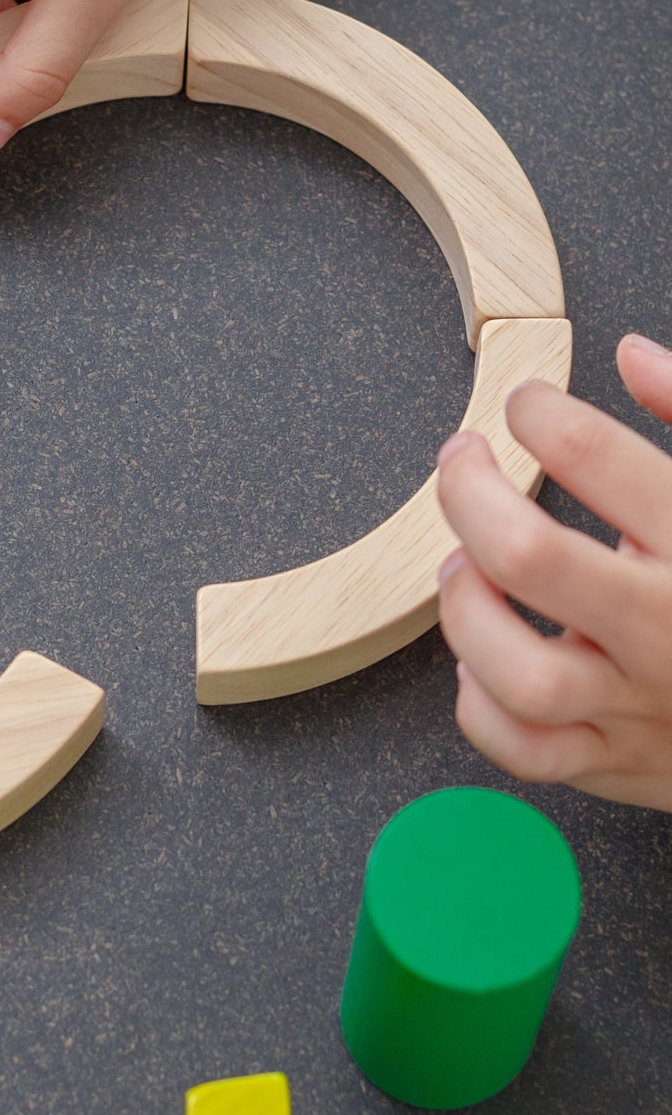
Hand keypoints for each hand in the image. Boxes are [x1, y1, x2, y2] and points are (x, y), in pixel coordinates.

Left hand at [436, 334, 671, 809]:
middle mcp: (671, 628)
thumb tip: (631, 353)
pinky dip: (480, 708)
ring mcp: (642, 703)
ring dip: (467, 614)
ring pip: (522, 674)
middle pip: (531, 558)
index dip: (543, 413)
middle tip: (462, 461)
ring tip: (463, 568)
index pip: (600, 459)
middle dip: (472, 495)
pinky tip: (479, 663)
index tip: (527, 406)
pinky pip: (526, 751)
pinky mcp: (618, 761)